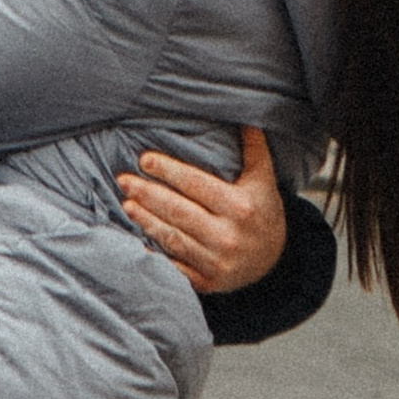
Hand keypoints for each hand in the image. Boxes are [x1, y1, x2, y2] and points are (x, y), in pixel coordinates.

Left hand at [118, 127, 284, 295]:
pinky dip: (155, 256)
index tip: (144, 160)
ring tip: (126, 204)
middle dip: (148, 194)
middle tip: (124, 180)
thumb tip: (246, 116)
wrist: (274, 260)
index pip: (197, 184)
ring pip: (173, 238)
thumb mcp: (263, 178)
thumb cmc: (262, 211)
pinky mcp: (207, 282)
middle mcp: (229, 236)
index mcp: (241, 207)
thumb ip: (253, 147)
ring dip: (146, 221)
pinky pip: (176, 267)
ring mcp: (217, 262)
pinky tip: (136, 242)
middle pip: (179, 212)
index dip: (168, 171)